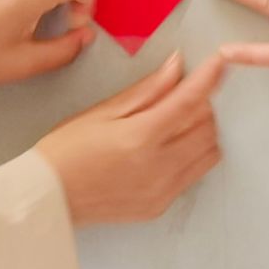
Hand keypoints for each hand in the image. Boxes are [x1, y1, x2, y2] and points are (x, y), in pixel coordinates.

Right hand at [34, 53, 225, 224]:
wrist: (47, 198)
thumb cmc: (66, 149)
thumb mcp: (102, 112)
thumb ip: (146, 90)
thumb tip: (177, 66)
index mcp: (140, 138)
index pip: (189, 101)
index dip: (209, 78)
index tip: (220, 61)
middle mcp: (158, 168)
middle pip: (207, 127)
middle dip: (202, 104)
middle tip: (181, 94)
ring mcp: (162, 191)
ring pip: (208, 153)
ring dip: (202, 131)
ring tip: (175, 122)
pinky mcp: (160, 207)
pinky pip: (193, 175)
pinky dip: (191, 155)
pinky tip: (166, 147)